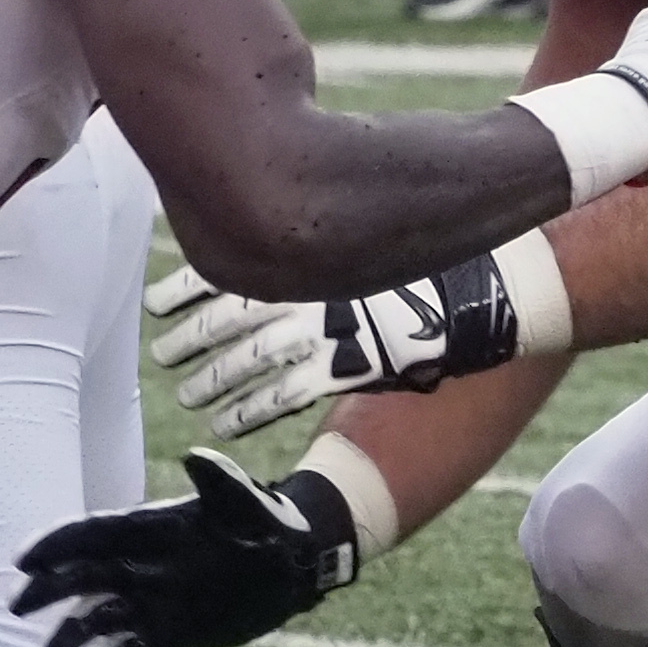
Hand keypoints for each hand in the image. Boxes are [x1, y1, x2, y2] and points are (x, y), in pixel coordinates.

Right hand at [11, 447, 357, 646]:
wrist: (294, 565)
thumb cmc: (270, 522)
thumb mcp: (249, 501)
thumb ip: (221, 482)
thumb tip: (196, 457)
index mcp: (150, 528)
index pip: (92, 533)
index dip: (57, 545)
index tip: (25, 560)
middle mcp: (139, 564)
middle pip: (80, 576)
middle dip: (47, 590)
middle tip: (18, 606)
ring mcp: (148, 600)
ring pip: (94, 619)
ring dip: (68, 636)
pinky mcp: (163, 632)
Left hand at [146, 243, 563, 439]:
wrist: (490, 278)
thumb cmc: (435, 248)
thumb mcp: (370, 224)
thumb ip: (329, 233)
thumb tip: (293, 226)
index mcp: (310, 246)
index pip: (232, 267)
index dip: (188, 289)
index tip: (158, 303)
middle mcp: (309, 285)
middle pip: (228, 315)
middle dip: (190, 335)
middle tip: (163, 350)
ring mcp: (326, 328)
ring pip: (246, 358)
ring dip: (210, 377)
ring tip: (187, 391)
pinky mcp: (348, 367)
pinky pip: (281, 395)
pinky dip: (244, 410)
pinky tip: (221, 422)